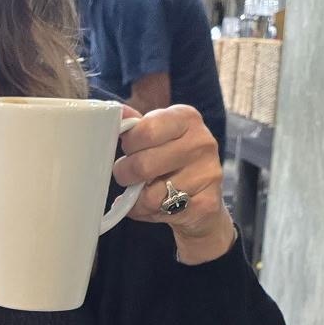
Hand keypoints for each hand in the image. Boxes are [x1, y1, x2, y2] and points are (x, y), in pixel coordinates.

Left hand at [113, 104, 235, 263]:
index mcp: (186, 118)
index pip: (146, 130)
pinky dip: (148, 213)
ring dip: (137, 198)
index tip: (128, 149)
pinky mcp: (207, 203)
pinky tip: (156, 206)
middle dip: (125, 174)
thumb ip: (136, 126)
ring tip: (143, 192)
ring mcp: (208, 174)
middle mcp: (202, 142)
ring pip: (151, 195)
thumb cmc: (173, 162)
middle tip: (127, 175)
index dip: (129, 145)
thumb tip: (115, 111)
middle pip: (144, 164)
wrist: (203, 199)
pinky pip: (161, 212)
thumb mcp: (157, 137)